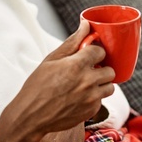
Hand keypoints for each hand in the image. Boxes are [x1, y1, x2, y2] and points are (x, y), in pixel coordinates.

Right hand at [0, 20, 114, 141]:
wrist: (31, 116)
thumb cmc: (38, 86)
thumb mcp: (51, 60)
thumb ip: (72, 42)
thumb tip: (86, 25)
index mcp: (77, 65)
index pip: (100, 51)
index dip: (94, 53)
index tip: (88, 56)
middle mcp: (88, 81)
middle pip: (110, 70)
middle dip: (101, 69)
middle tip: (88, 71)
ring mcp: (91, 98)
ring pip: (110, 87)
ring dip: (101, 84)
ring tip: (86, 85)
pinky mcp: (91, 111)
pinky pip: (101, 101)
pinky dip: (94, 98)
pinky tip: (79, 98)